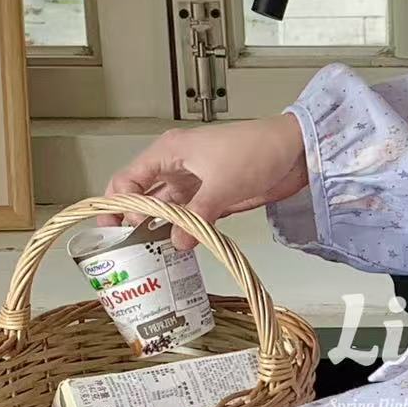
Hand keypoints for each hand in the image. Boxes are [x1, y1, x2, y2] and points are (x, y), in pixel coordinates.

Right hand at [103, 113, 307, 249]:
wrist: (296, 152)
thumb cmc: (257, 152)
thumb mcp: (222, 184)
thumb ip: (196, 215)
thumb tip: (176, 242)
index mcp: (169, 152)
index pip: (128, 179)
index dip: (116, 204)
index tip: (112, 231)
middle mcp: (176, 167)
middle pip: (142, 195)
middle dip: (132, 220)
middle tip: (127, 249)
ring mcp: (195, 183)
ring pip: (165, 209)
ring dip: (158, 229)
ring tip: (148, 254)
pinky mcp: (213, 197)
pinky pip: (189, 217)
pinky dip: (182, 231)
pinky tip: (177, 248)